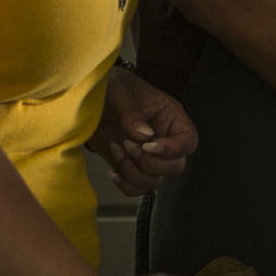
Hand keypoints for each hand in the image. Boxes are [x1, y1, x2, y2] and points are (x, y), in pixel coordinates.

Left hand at [88, 68, 198, 196]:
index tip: (147, 144)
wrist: (87, 99)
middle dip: (150, 163)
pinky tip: (111, 171)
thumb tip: (145, 136)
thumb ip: (132, 113)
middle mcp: (164, 139)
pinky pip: (137, 188)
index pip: (189, 141)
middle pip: (176, 166)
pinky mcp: (129, 167)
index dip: (173, 149)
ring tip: (116, 149)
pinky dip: (125, 186)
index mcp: (170, 118)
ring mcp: (147, 156)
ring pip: (155, 181)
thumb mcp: (120, 93)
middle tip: (127, 145)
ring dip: (134, 173)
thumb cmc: (110, 87)